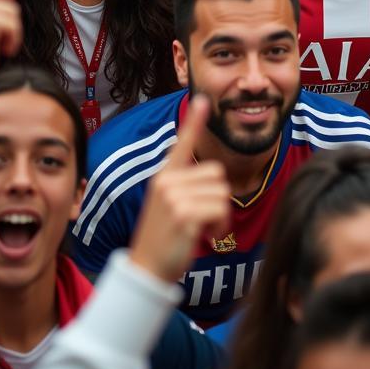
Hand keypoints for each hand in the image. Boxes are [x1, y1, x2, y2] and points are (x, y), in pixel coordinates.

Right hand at [129, 95, 231, 283]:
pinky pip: (221, 210)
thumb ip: (185, 187)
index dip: (194, 120)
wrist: (147, 269)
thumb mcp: (170, 205)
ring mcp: (173, 197)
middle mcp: (167, 181)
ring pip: (223, 193)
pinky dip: (219, 227)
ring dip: (220, 216)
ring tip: (199, 229)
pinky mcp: (184, 214)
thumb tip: (210, 175)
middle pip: (218, 174)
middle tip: (200, 220)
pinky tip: (202, 237)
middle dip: (218, 199)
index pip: (182, 143)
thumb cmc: (165, 239)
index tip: (202, 99)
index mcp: (164, 176)